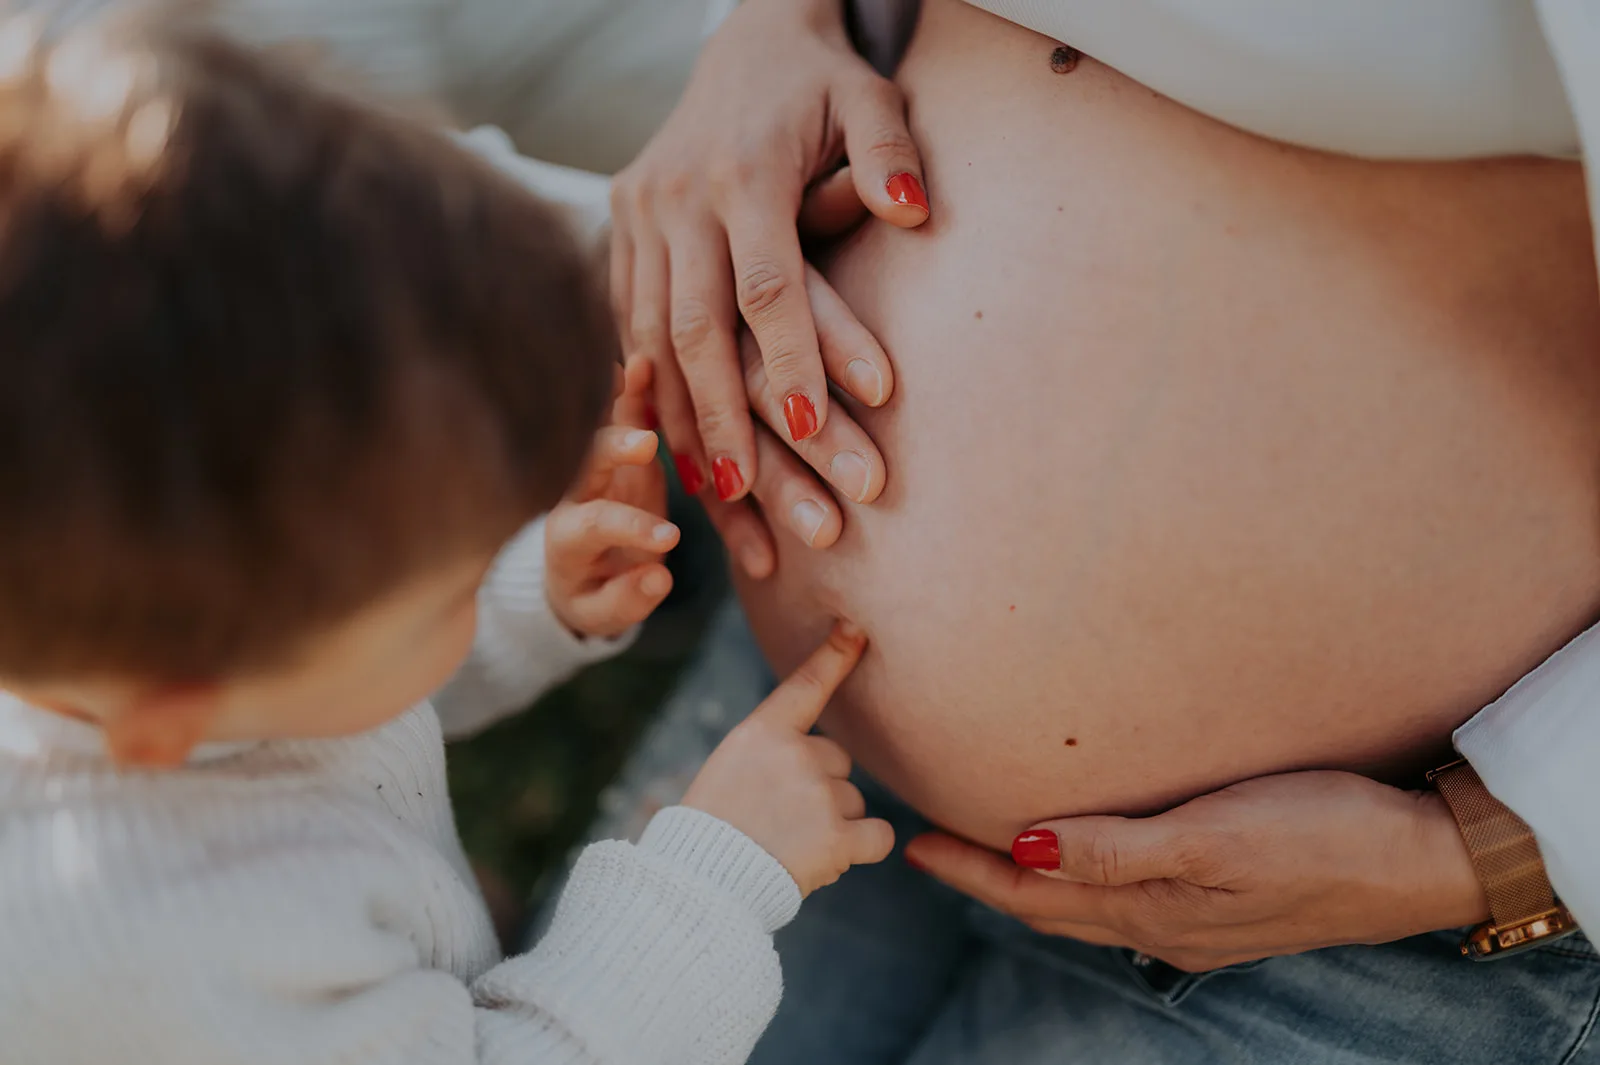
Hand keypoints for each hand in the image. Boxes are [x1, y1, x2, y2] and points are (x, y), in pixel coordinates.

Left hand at [544, 357, 677, 637]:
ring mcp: (591, 462)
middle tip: (646, 444)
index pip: (594, 525)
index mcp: (567, 536)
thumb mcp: (603, 612)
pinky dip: (630, 383)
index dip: (630, 530)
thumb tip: (660, 576)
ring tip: (640, 365)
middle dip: (612, 449)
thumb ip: (628, 598)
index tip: (670, 540)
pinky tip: (646, 355)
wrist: (574, 569)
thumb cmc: (591, 596)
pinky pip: (618, 408)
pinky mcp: (614, 443)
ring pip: (598, 422)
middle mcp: (572, 490)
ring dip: (619, 396)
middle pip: (583, 462)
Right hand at [609, 0, 924, 527]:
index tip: (808, 431)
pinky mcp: (618, 225)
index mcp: (743, 172)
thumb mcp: (868, 95)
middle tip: (748, 493)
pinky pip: (626, 321)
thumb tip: (910, 210)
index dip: (789, 361)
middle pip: (693, 327)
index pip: (767, 285)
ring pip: (648, 335)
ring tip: (712, 494)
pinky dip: (649, 386)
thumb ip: (888, 150)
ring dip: (678, 418)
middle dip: (720, 416)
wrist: (744, 39)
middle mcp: (677, 198)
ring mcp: (638, 213)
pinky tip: (671, 443)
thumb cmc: (820, 78)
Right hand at [684, 622, 894, 894]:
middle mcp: (796, 755)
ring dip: (833, 823)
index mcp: (762, 732)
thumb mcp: (731, 768)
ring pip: (853, 801)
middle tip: (778, 819)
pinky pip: (878, 835)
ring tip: (788, 844)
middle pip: (837, 762)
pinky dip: (863, 848)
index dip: (834, 655)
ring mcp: (819, 795)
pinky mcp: (838, 837)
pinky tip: (828, 859)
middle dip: (820, 788)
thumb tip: (830, 759)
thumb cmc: (712, 828)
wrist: (700, 883)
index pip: (805, 684)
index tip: (856, 630)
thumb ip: (775, 752)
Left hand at [903, 771, 1490, 970]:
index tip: (913, 845)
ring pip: (1086, 904)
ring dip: (1031, 879)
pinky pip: (1127, 894)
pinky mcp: (1227, 901)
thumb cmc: (1325, 834)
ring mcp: (1197, 920)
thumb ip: (1118, 848)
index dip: (968, 872)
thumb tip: (1023, 850)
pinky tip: (1085, 850)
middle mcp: (1166, 926)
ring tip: (990, 846)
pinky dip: (1084, 874)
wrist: (1425, 860)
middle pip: (1050, 907)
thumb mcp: (1217, 837)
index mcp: (1155, 912)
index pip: (1033, 896)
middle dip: (985, 878)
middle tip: (931, 844)